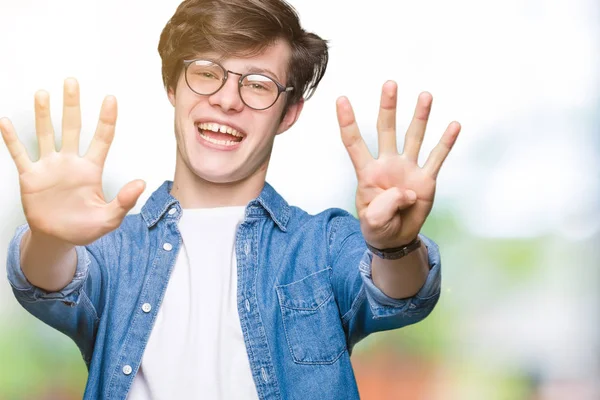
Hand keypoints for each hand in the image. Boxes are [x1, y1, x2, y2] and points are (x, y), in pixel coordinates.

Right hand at [0, 78, 144, 245]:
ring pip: (46, 134)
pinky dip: (12, 139)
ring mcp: (49, 167)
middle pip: (72, 127)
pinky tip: (5, 122)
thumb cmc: (85, 228)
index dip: (106, 119)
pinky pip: (20, 155)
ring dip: (43, 115)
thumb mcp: (109, 218)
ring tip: (43, 93)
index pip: (102, 139)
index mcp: (91, 170)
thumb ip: (124, 201)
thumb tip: (141, 183)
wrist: (58, 238)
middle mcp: (70, 162)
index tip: (110, 98)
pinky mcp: (30, 177)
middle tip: (72, 82)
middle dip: (72, 105)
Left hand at [336, 81, 459, 248]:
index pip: (354, 143)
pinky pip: (437, 158)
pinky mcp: (426, 179)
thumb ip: (384, 206)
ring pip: (413, 137)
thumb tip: (406, 191)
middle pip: (386, 130)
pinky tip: (454, 125)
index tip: (341, 99)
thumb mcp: (373, 222)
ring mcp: (408, 169)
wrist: (395, 238)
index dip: (347, 122)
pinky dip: (446, 142)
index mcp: (367, 173)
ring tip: (425, 95)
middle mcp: (387, 164)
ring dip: (420, 116)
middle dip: (388, 107)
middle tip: (390, 83)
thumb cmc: (377, 227)